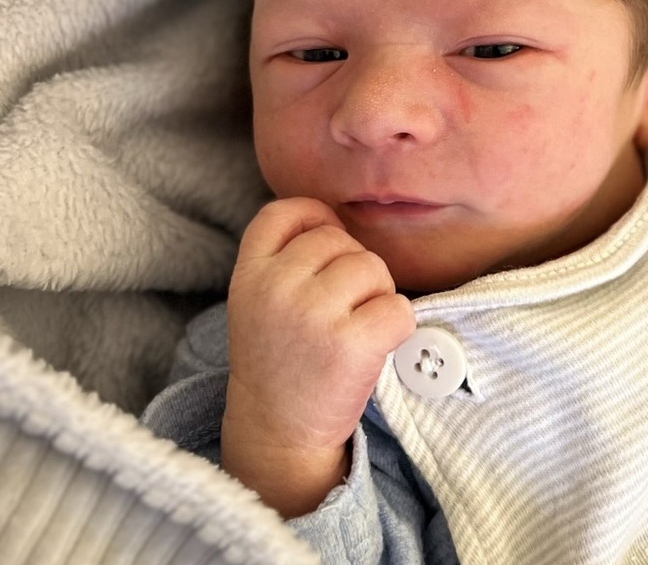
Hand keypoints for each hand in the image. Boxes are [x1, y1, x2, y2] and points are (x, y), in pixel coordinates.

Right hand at [221, 197, 414, 516]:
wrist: (278, 434)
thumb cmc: (280, 363)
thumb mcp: (258, 304)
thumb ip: (285, 261)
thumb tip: (337, 220)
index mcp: (249, 275)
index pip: (282, 213)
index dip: (313, 217)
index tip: (327, 241)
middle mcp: (276, 288)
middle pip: (338, 239)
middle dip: (351, 268)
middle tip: (340, 312)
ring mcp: (312, 314)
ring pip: (372, 267)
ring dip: (377, 294)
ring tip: (355, 329)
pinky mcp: (350, 344)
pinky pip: (398, 307)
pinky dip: (398, 325)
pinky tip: (375, 347)